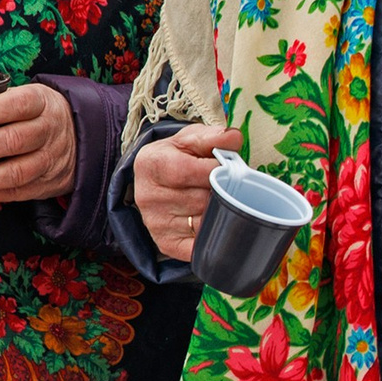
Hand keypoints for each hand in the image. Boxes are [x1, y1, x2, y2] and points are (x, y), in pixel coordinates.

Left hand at [0, 82, 75, 205]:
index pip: (18, 104)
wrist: (83, 137)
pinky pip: (20, 192)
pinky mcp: (48, 183)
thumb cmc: (39, 113)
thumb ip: (0, 101)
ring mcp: (50, 159)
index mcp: (41, 102)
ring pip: (18, 172)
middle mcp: (48, 130)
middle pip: (15, 140)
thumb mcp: (30, 96)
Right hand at [133, 123, 245, 262]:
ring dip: (220, 212)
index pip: (195, 171)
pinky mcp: (166, 243)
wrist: (153, 181)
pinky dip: (213, 234)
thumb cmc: (174, 157)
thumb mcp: (189, 139)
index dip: (218, 170)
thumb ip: (212, 136)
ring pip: (206, 222)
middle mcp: (148, 196)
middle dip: (222, 192)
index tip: (226, 167)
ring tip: (217, 201)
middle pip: (203, 199)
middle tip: (225, 185)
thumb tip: (234, 138)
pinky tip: (212, 221)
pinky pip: (201, 244)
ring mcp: (156, 223)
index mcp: (151, 164)